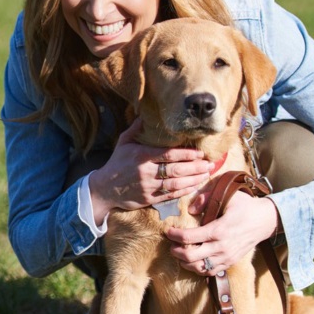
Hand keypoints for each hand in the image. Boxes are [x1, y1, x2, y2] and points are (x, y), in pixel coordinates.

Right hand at [87, 118, 214, 224]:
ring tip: (206, 174)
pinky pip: (170, 195)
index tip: (200, 153)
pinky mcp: (149, 199)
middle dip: (195, 167)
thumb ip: (135, 128)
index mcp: (141, 156)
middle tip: (209, 164)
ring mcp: (148, 187)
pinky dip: (184, 191)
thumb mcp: (123, 142)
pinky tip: (194, 186)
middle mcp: (145, 172)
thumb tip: (146, 114)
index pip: (168, 154)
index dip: (187, 154)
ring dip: (194, 179)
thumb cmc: (116, 163)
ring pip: (176, 184)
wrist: (104, 188)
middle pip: (176, 170)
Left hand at [166, 191, 279, 275]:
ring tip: (179, 253)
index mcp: (218, 230)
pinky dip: (197, 268)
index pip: (188, 238)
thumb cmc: (245, 206)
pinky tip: (192, 260)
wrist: (265, 220)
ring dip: (185, 262)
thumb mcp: (227, 196)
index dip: (174, 235)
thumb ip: (206, 199)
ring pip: (198, 267)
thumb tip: (191, 209)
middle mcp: (221, 247)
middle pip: (190, 257)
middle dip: (175, 251)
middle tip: (171, 244)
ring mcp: (226, 257)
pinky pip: (209, 272)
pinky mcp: (230, 262)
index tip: (168, 231)